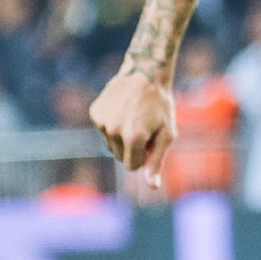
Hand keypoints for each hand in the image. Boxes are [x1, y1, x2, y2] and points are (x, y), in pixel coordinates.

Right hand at [90, 67, 174, 188]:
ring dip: (120, 136)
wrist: (144, 72)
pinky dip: (111, 124)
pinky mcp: (95, 113)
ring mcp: (102, 122)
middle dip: (131, 147)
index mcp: (133, 138)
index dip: (144, 155)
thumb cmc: (160, 105)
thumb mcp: (166, 134)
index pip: (132, 166)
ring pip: (110, 145)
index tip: (150, 139)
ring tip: (132, 116)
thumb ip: (157, 162)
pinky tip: (121, 109)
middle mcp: (113, 131)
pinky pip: (103, 131)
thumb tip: (152, 187)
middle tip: (142, 125)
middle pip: (119, 157)